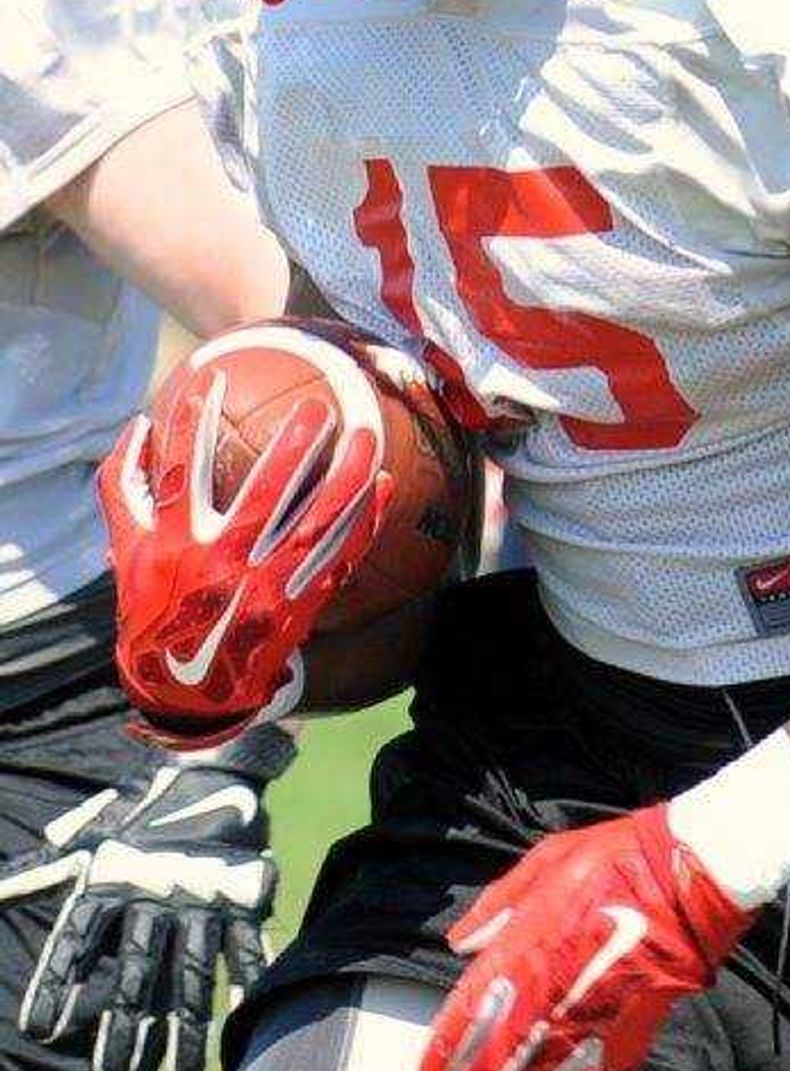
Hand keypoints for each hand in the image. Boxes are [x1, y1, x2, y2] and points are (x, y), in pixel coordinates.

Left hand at [0, 726, 292, 1070]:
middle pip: (136, 969)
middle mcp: (154, 891)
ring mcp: (202, 895)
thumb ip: (40, 873)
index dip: (56, 981)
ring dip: (188, 1023)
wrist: (211, 766)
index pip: (76, 938)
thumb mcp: (88, 842)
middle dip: (124, 1024)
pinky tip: (241, 1017)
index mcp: (111, 878)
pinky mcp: (243, 894)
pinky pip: (245, 945)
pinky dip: (246, 981)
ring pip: (192, 970)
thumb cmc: (139, 816)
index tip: (41, 1027)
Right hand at [99, 362, 390, 745]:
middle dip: (294, 447)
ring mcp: (267, 586)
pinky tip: (385, 486)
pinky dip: (366, 522)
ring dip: (346, 478)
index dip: (193, 427)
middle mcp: (223, 563)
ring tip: (367, 434)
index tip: (212, 380)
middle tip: (318, 406)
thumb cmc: (154, 609)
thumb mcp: (127, 553)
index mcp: (175, 546)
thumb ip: (124, 489)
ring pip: (315, 525)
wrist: (187, 690)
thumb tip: (136, 426)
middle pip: (265, 496)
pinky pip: (341, 558)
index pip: (181, 476)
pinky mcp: (300, 605)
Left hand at [419, 805, 752, 1070]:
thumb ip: (499, 903)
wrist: (692, 866)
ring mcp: (597, 1008)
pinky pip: (607, 1062)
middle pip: (501, 1057)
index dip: (445, 1049)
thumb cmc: (621, 854)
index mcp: (528, 942)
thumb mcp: (547, 860)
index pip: (472, 1008)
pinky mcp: (638, 1019)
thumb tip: (463, 938)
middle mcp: (557, 984)